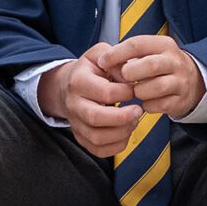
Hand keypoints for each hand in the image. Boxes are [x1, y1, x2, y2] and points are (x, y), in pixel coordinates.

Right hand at [37, 43, 142, 157]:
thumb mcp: (100, 55)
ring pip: (97, 138)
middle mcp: (73, 104)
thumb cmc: (90, 69)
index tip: (136, 88)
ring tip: (134, 121)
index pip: (105, 92)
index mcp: (78, 81)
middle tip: (139, 111)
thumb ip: (116, 60)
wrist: (68, 85)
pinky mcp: (80, 137)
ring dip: (121, 133)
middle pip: (96, 118)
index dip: (126, 92)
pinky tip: (126, 132)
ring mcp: (75, 123)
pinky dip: (116, 146)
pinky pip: (98, 150)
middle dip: (123, 117)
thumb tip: (131, 77)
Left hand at [105, 33, 205, 116]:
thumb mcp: (151, 53)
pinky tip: (146, 101)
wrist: (194, 81)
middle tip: (122, 78)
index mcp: (164, 45)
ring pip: (156, 87)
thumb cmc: (162, 66)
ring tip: (136, 91)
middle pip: (150, 65)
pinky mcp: (181, 100)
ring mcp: (180, 81)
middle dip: (130, 73)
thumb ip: (130, 55)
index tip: (103, 62)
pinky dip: (148, 105)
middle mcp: (175, 61)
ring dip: (140, 91)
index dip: (117, 53)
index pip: (137, 44)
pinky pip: (160, 105)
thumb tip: (104, 61)